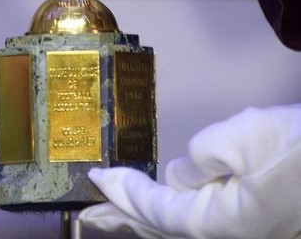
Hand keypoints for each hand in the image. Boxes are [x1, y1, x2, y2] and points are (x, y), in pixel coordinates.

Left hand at [79, 104, 300, 238]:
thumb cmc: (295, 146)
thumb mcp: (239, 139)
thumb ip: (197, 161)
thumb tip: (177, 178)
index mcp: (221, 223)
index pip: (157, 209)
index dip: (123, 193)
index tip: (96, 179)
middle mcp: (227, 237)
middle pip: (161, 231)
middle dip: (122, 220)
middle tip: (87, 216)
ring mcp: (239, 234)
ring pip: (177, 232)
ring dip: (142, 221)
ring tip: (113, 216)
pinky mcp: (249, 223)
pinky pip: (196, 224)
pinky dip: (168, 218)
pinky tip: (160, 213)